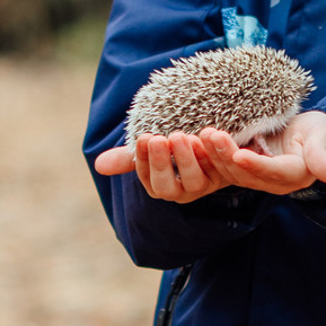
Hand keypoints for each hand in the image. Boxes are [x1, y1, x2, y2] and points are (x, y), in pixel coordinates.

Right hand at [94, 132, 245, 202]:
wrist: (214, 141)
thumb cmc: (176, 147)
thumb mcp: (153, 150)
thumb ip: (128, 157)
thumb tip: (98, 165)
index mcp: (160, 186)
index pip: (147, 178)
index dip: (143, 161)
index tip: (143, 138)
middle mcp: (182, 192)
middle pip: (168, 188)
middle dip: (162, 164)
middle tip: (159, 138)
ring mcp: (205, 186)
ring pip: (195, 181)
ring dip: (187, 160)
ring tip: (180, 136)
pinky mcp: (227, 176)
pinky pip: (220, 169)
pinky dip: (214, 152)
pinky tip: (207, 134)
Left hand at [204, 113, 325, 195]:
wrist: (310, 135)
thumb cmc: (318, 133)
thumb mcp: (323, 139)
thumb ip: (322, 157)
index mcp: (293, 176)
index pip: (272, 171)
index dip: (256, 164)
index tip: (239, 154)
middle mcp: (273, 182)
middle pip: (246, 173)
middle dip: (227, 155)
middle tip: (211, 134)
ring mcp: (257, 178)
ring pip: (232, 172)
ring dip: (215, 154)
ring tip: (203, 134)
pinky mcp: (246, 171)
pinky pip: (226, 167)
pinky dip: (212, 155)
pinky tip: (199, 140)